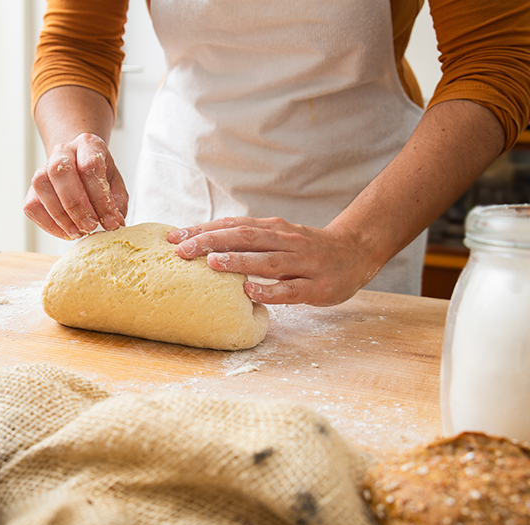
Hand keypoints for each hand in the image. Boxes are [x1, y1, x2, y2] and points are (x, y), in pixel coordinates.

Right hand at [24, 133, 127, 238]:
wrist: (79, 167)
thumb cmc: (99, 177)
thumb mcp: (116, 185)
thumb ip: (116, 203)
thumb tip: (114, 224)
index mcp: (87, 145)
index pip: (90, 166)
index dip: (101, 198)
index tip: (111, 222)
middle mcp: (62, 152)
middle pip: (60, 172)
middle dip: (76, 205)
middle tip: (91, 226)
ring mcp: (43, 168)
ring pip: (42, 187)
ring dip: (61, 216)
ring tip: (79, 232)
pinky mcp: (32, 189)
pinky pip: (32, 206)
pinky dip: (48, 224)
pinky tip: (66, 232)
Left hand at [167, 217, 379, 305]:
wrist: (356, 252)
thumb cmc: (305, 248)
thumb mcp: (276, 237)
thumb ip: (247, 240)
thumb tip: (203, 245)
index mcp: (272, 229)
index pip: (232, 226)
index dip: (203, 230)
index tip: (173, 237)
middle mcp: (285, 240)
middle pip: (245, 237)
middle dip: (212, 242)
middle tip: (182, 250)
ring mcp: (303, 263)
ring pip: (267, 260)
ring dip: (239, 261)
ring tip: (212, 263)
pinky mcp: (316, 286)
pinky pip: (290, 290)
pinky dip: (270, 291)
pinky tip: (250, 293)